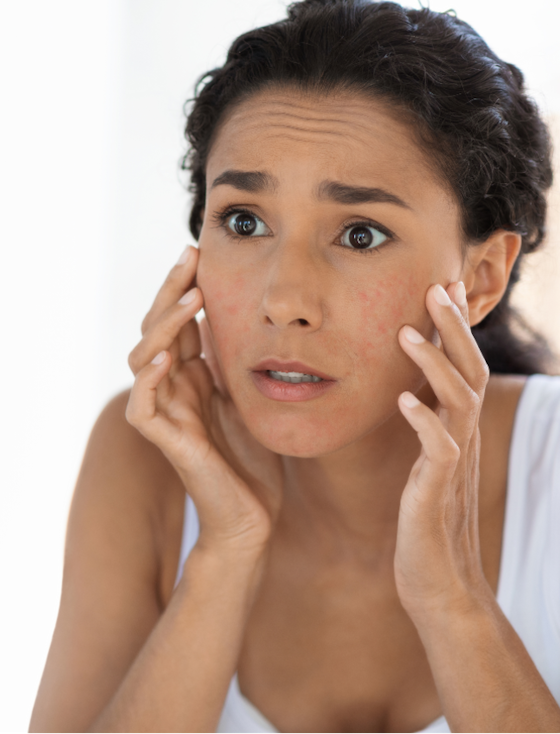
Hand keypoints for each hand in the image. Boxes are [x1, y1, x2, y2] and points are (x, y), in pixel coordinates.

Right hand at [126, 247, 283, 557]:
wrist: (251, 519)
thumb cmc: (252, 463)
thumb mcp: (250, 396)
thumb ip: (236, 360)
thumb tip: (243, 313)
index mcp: (189, 377)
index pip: (176, 321)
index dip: (182, 286)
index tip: (198, 251)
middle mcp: (170, 390)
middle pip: (155, 329)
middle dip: (170, 291)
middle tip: (190, 257)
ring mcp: (165, 415)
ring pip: (143, 358)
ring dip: (165, 325)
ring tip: (191, 297)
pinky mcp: (167, 443)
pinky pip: (143, 406)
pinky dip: (148, 380)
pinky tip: (166, 358)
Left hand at [394, 282, 491, 618]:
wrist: (439, 587)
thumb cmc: (423, 527)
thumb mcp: (423, 470)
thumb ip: (422, 434)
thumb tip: (406, 396)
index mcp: (455, 433)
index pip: (462, 370)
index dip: (453, 330)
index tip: (439, 286)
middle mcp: (460, 442)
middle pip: (469, 373)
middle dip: (452, 329)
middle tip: (435, 285)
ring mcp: (451, 467)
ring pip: (457, 402)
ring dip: (433, 364)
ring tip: (406, 332)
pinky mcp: (436, 493)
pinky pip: (438, 450)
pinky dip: (423, 421)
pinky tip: (403, 400)